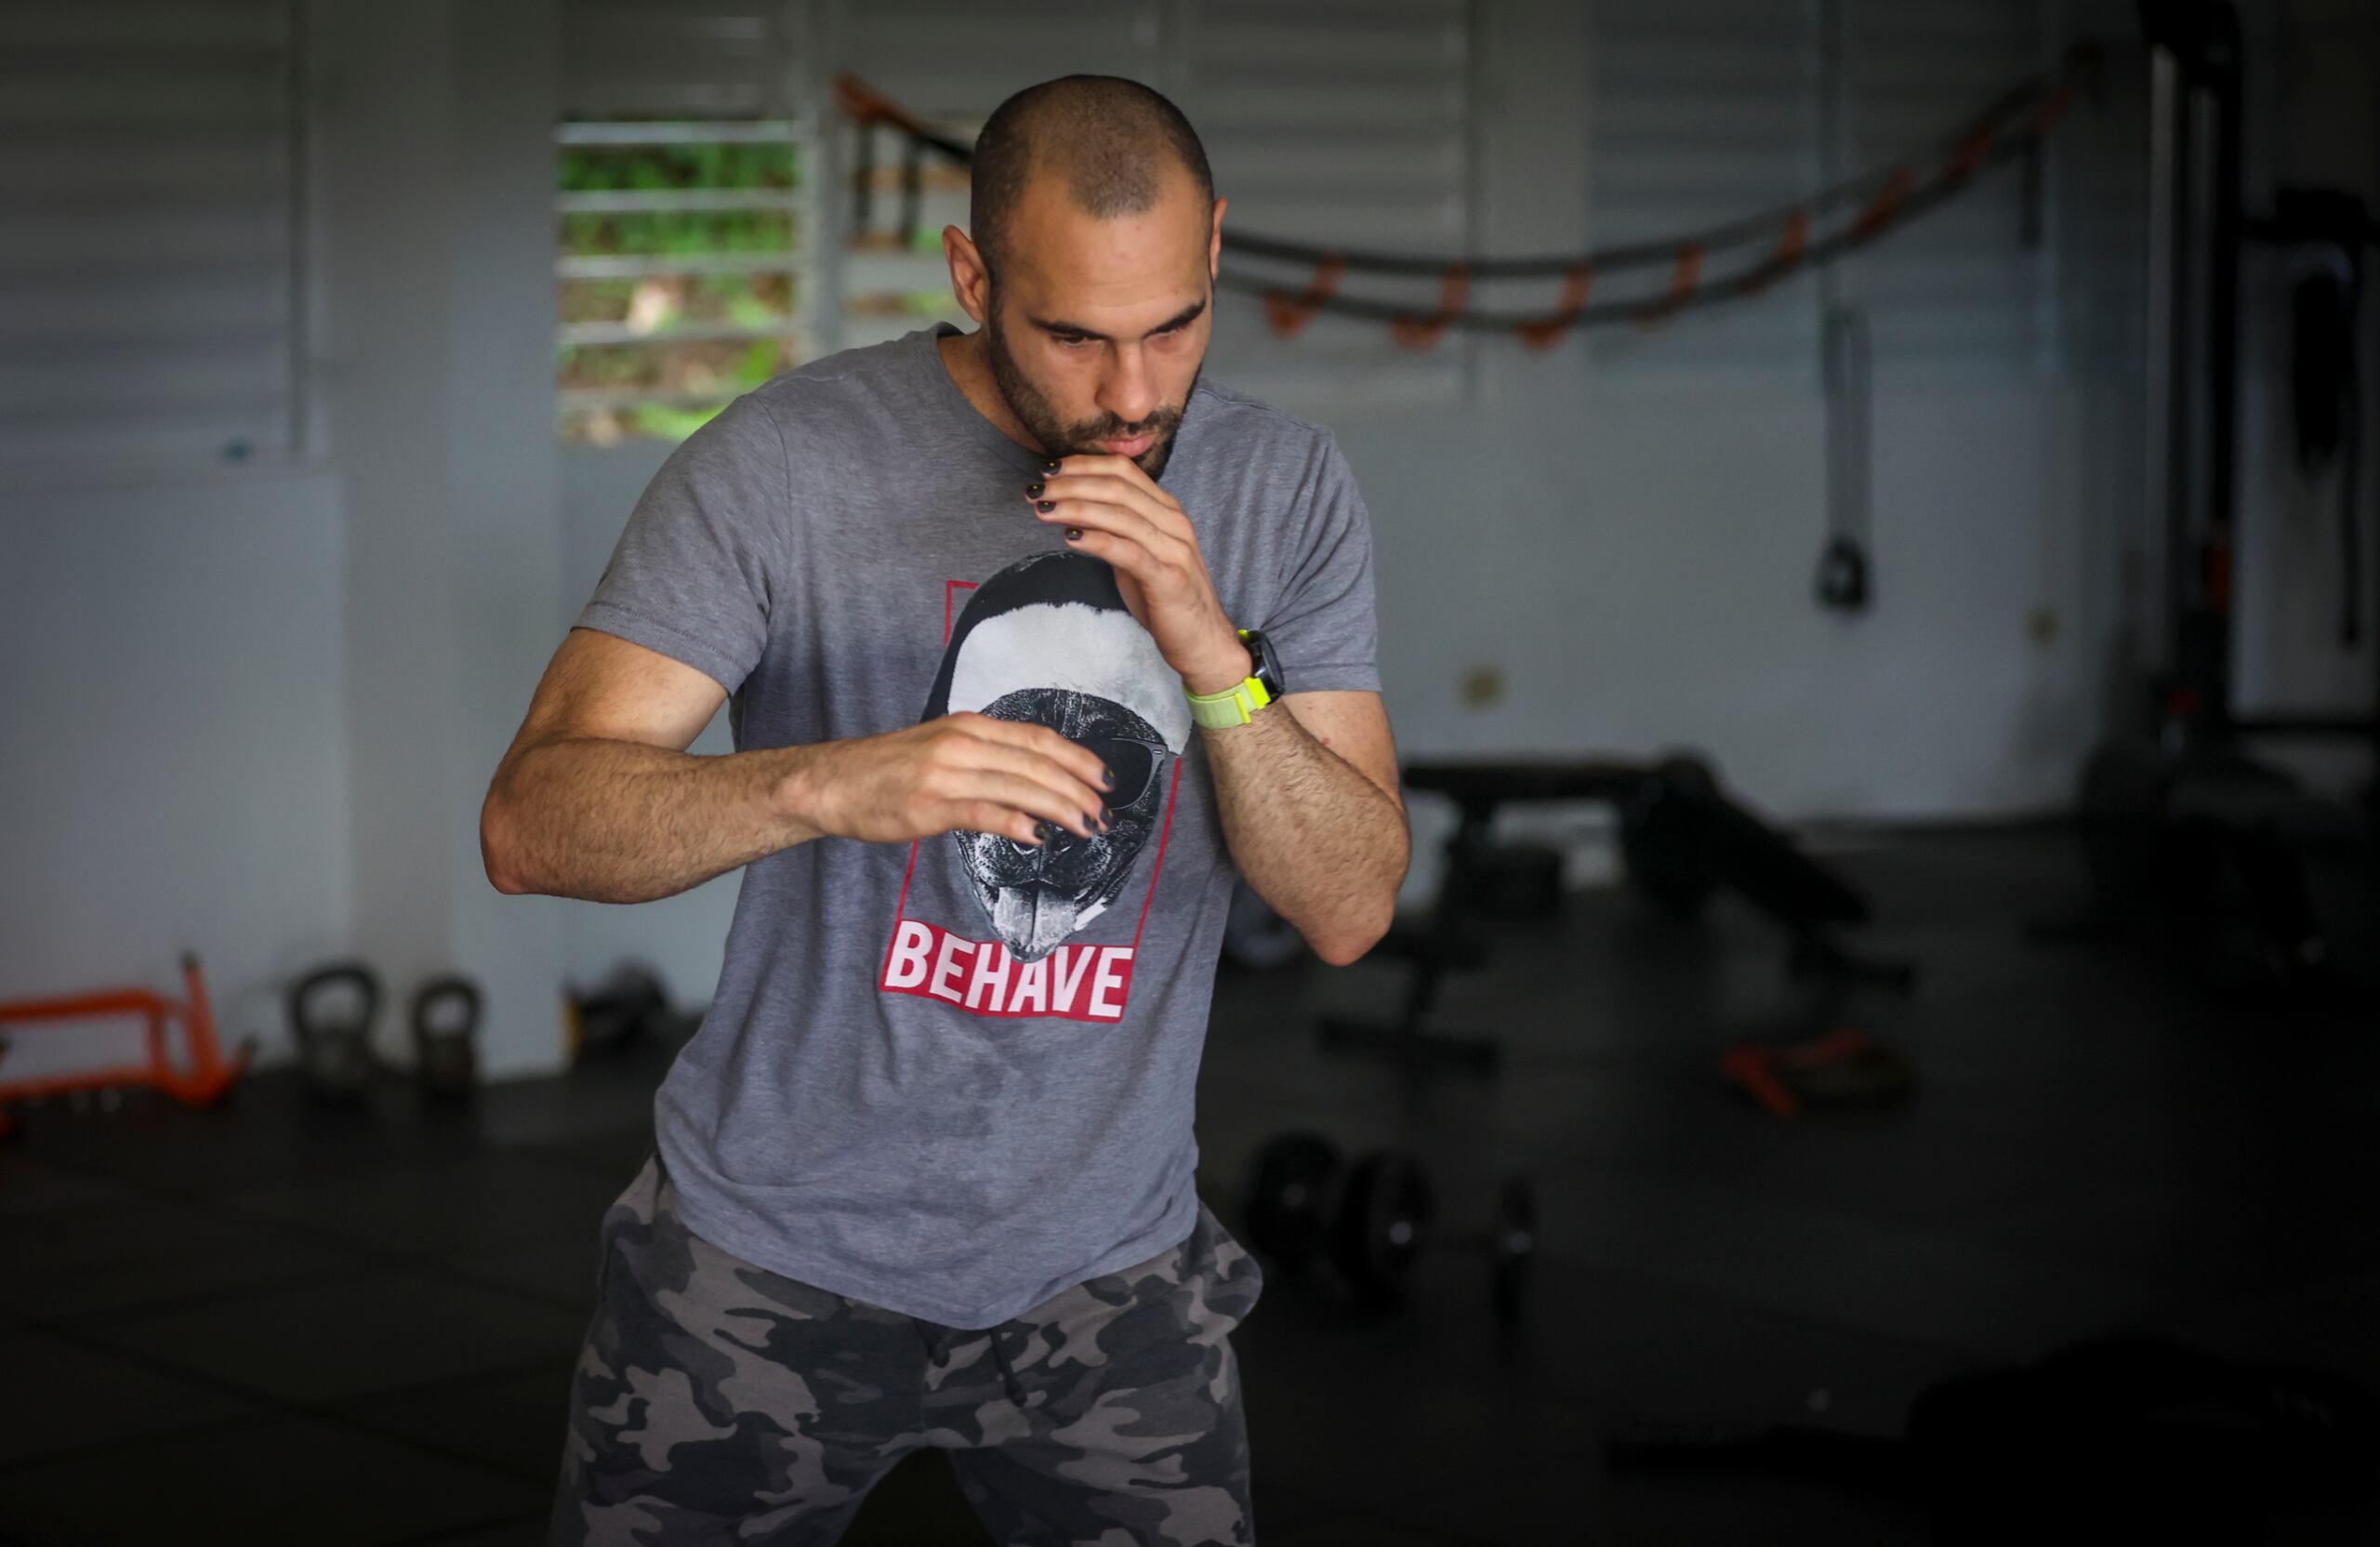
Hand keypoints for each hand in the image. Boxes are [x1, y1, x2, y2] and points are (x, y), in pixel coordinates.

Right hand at [793, 714, 1115, 847]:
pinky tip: (1037, 835)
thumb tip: (1032, 783)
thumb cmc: (887, 771)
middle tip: (1103, 813)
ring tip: (1085, 827)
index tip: (1104, 779)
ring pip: (1018, 786)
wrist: (831, 782)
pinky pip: (983, 812)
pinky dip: (1015, 822)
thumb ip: (985, 758)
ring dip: (1059, 808)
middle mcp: (961, 743)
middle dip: (1077, 789)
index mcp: (968, 726)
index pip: (1036, 738)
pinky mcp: (929, 805)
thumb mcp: (941, 748)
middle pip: (1036, 763)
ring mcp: (945, 773)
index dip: (1077, 758)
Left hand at [1027, 455, 1250, 693]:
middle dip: (1071, 484)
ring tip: (1043, 510)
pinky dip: (1097, 540)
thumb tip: (1074, 510)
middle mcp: (1173, 522)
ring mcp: (1174, 549)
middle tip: (1036, 490)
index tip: (1048, 470)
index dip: (1083, 465)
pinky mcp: (1168, 578)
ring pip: (1120, 515)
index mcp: (1167, 510)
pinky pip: (1128, 551)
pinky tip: (1070, 537)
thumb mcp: (1139, 554)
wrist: (1202, 641)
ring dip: (1076, 508)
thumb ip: (1116, 530)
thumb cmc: (1165, 598)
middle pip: (1117, 487)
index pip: (1123, 470)